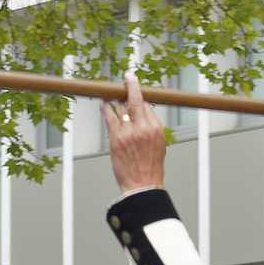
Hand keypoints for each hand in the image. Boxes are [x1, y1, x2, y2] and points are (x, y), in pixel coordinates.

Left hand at [101, 74, 167, 192]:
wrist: (142, 186)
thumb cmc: (150, 168)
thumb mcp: (159, 145)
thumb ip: (151, 127)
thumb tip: (144, 113)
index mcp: (156, 128)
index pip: (146, 105)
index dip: (139, 96)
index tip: (135, 88)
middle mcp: (143, 127)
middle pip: (135, 100)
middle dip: (130, 86)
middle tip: (126, 78)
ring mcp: (128, 132)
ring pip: (121, 107)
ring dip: (115, 98)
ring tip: (111, 92)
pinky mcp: (116, 138)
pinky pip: (109, 116)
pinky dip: (106, 108)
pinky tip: (104, 103)